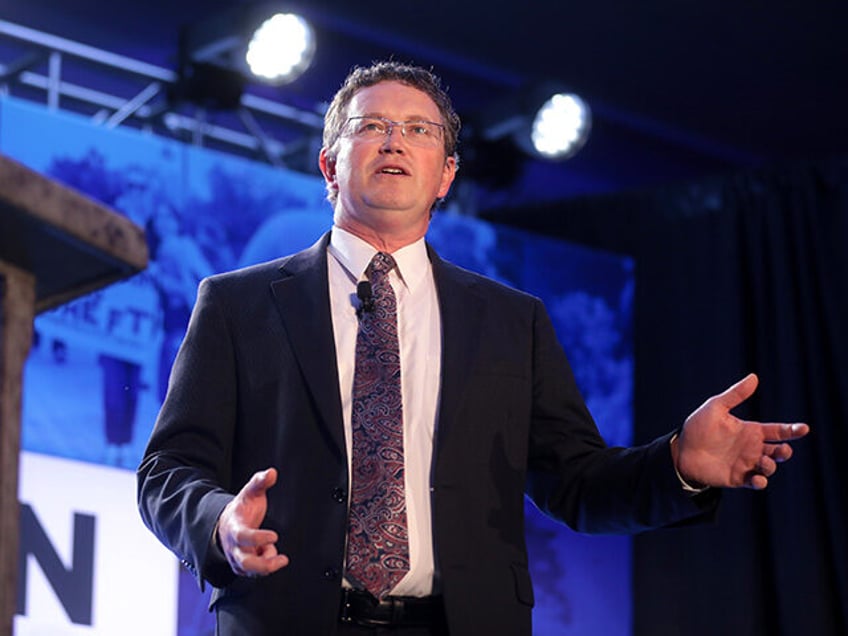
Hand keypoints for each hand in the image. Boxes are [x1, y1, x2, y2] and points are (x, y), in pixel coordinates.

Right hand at [217, 468, 289, 576]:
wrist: (227, 524)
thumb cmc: (242, 509)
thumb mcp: (250, 493)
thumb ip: (259, 482)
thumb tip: (272, 472)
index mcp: (234, 529)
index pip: (243, 537)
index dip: (258, 538)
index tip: (275, 536)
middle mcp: (234, 548)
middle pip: (245, 564)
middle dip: (263, 565)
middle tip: (281, 560)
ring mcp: (237, 559)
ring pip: (251, 572)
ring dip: (267, 564)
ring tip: (274, 552)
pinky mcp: (243, 567)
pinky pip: (255, 573)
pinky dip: (265, 565)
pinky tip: (268, 552)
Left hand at [672, 374, 808, 489]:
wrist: (681, 451)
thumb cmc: (698, 428)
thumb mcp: (716, 408)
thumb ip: (735, 395)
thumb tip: (754, 377)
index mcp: (750, 431)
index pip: (777, 431)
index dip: (792, 430)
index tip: (803, 428)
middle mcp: (751, 448)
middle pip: (778, 451)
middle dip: (785, 452)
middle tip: (782, 450)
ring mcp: (746, 464)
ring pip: (769, 467)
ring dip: (771, 466)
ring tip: (763, 461)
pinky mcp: (738, 478)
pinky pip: (756, 483)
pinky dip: (760, 482)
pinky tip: (757, 478)